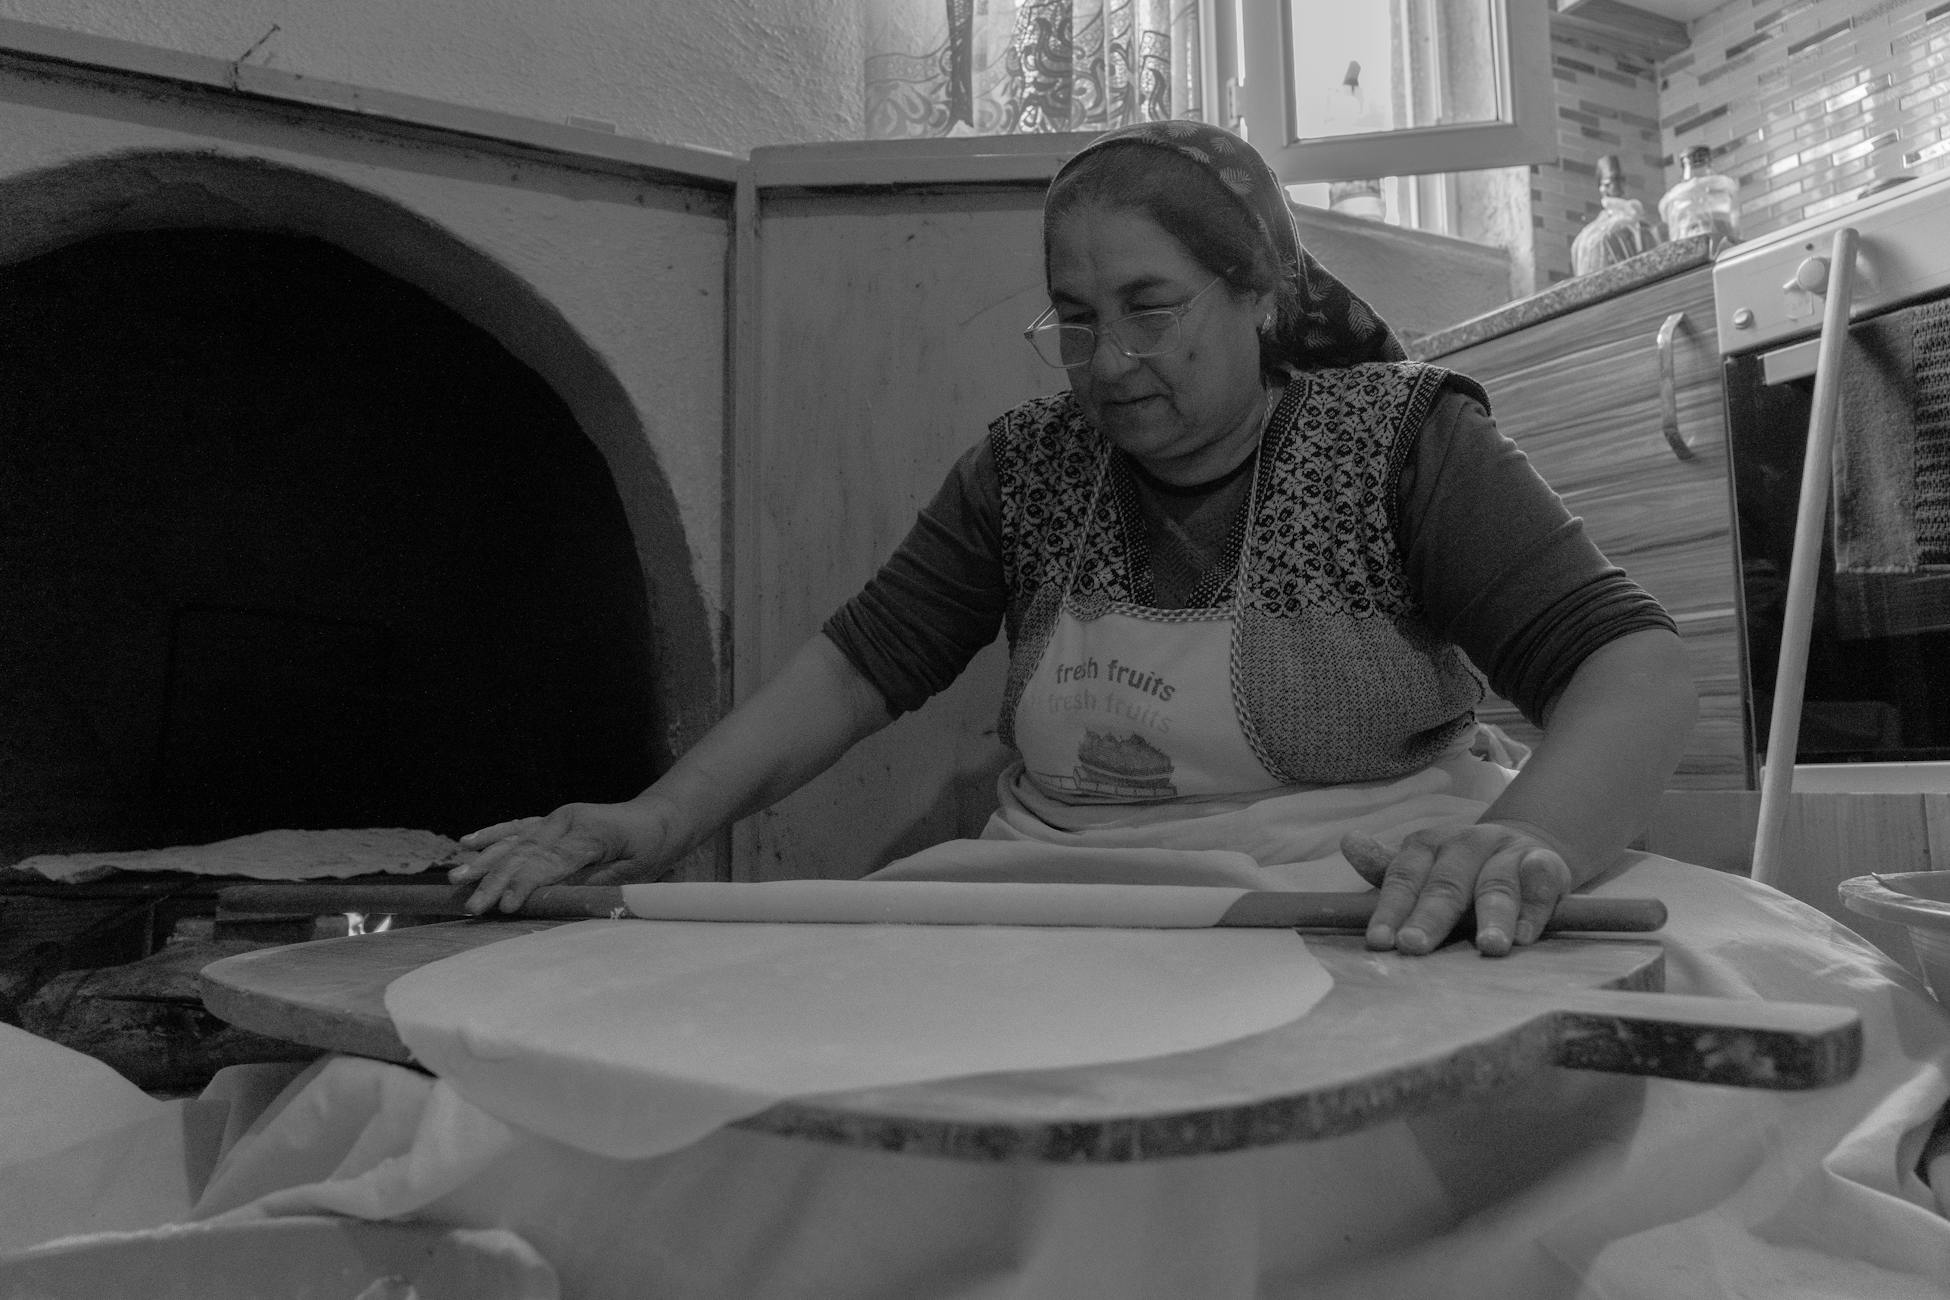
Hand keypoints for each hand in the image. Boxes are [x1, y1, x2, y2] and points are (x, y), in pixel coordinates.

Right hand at [448, 798, 679, 914]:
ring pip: (515, 841)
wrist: (658, 819)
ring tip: (458, 878)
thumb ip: (593, 884)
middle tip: (472, 905)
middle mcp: (568, 821)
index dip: (527, 885)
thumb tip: (557, 898)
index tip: (506, 906)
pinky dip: (493, 834)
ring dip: (485, 861)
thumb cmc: (649, 851)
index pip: (551, 863)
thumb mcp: (631, 874)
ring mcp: (558, 818)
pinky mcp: (553, 819)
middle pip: (525, 854)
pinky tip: (468, 842)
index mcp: (590, 834)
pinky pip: (518, 826)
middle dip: (496, 881)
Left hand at [1342, 823, 1571, 956]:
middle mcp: (1466, 842)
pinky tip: (1526, 936)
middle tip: (1416, 946)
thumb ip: (1387, 869)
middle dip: (1430, 917)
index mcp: (1428, 845)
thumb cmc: (1464, 873)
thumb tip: (1348, 843)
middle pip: (1446, 883)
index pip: (1404, 876)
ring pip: (1496, 885)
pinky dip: (1533, 909)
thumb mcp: (1423, 870)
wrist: (1528, 849)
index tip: (1379, 941)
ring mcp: (1506, 850)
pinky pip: (1539, 882)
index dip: (1391, 909)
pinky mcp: (1545, 862)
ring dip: (1494, 917)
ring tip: (1489, 948)